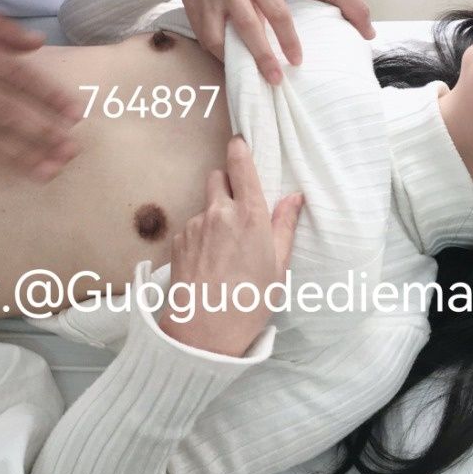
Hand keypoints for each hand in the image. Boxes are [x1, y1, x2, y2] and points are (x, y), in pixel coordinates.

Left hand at [158, 135, 302, 357]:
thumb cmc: (250, 301)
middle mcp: (219, 213)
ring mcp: (195, 225)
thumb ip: (284, 225)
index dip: (239, 149)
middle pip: (217, 178)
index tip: (239, 142)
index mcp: (250, 215)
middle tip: (238, 208)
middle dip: (226, 184)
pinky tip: (208, 262)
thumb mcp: (278, 265)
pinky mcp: (178, 240)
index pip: (241, 165)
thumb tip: (294, 197)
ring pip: (204, 205)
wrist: (204, 331)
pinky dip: (200, 236)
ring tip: (224, 250)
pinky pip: (191, 227)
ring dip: (214, 215)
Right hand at [180, 0, 301, 84]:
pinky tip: (227, 58)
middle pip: (249, 27)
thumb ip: (264, 4)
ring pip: (219, 38)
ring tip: (246, 73)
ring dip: (233, 59)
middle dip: (262, 56)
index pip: (277, 12)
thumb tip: (270, 40)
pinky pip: (204, 38)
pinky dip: (217, 52)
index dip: (288, 39)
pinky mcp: (192, 8)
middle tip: (274, 78)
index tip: (296, 60)